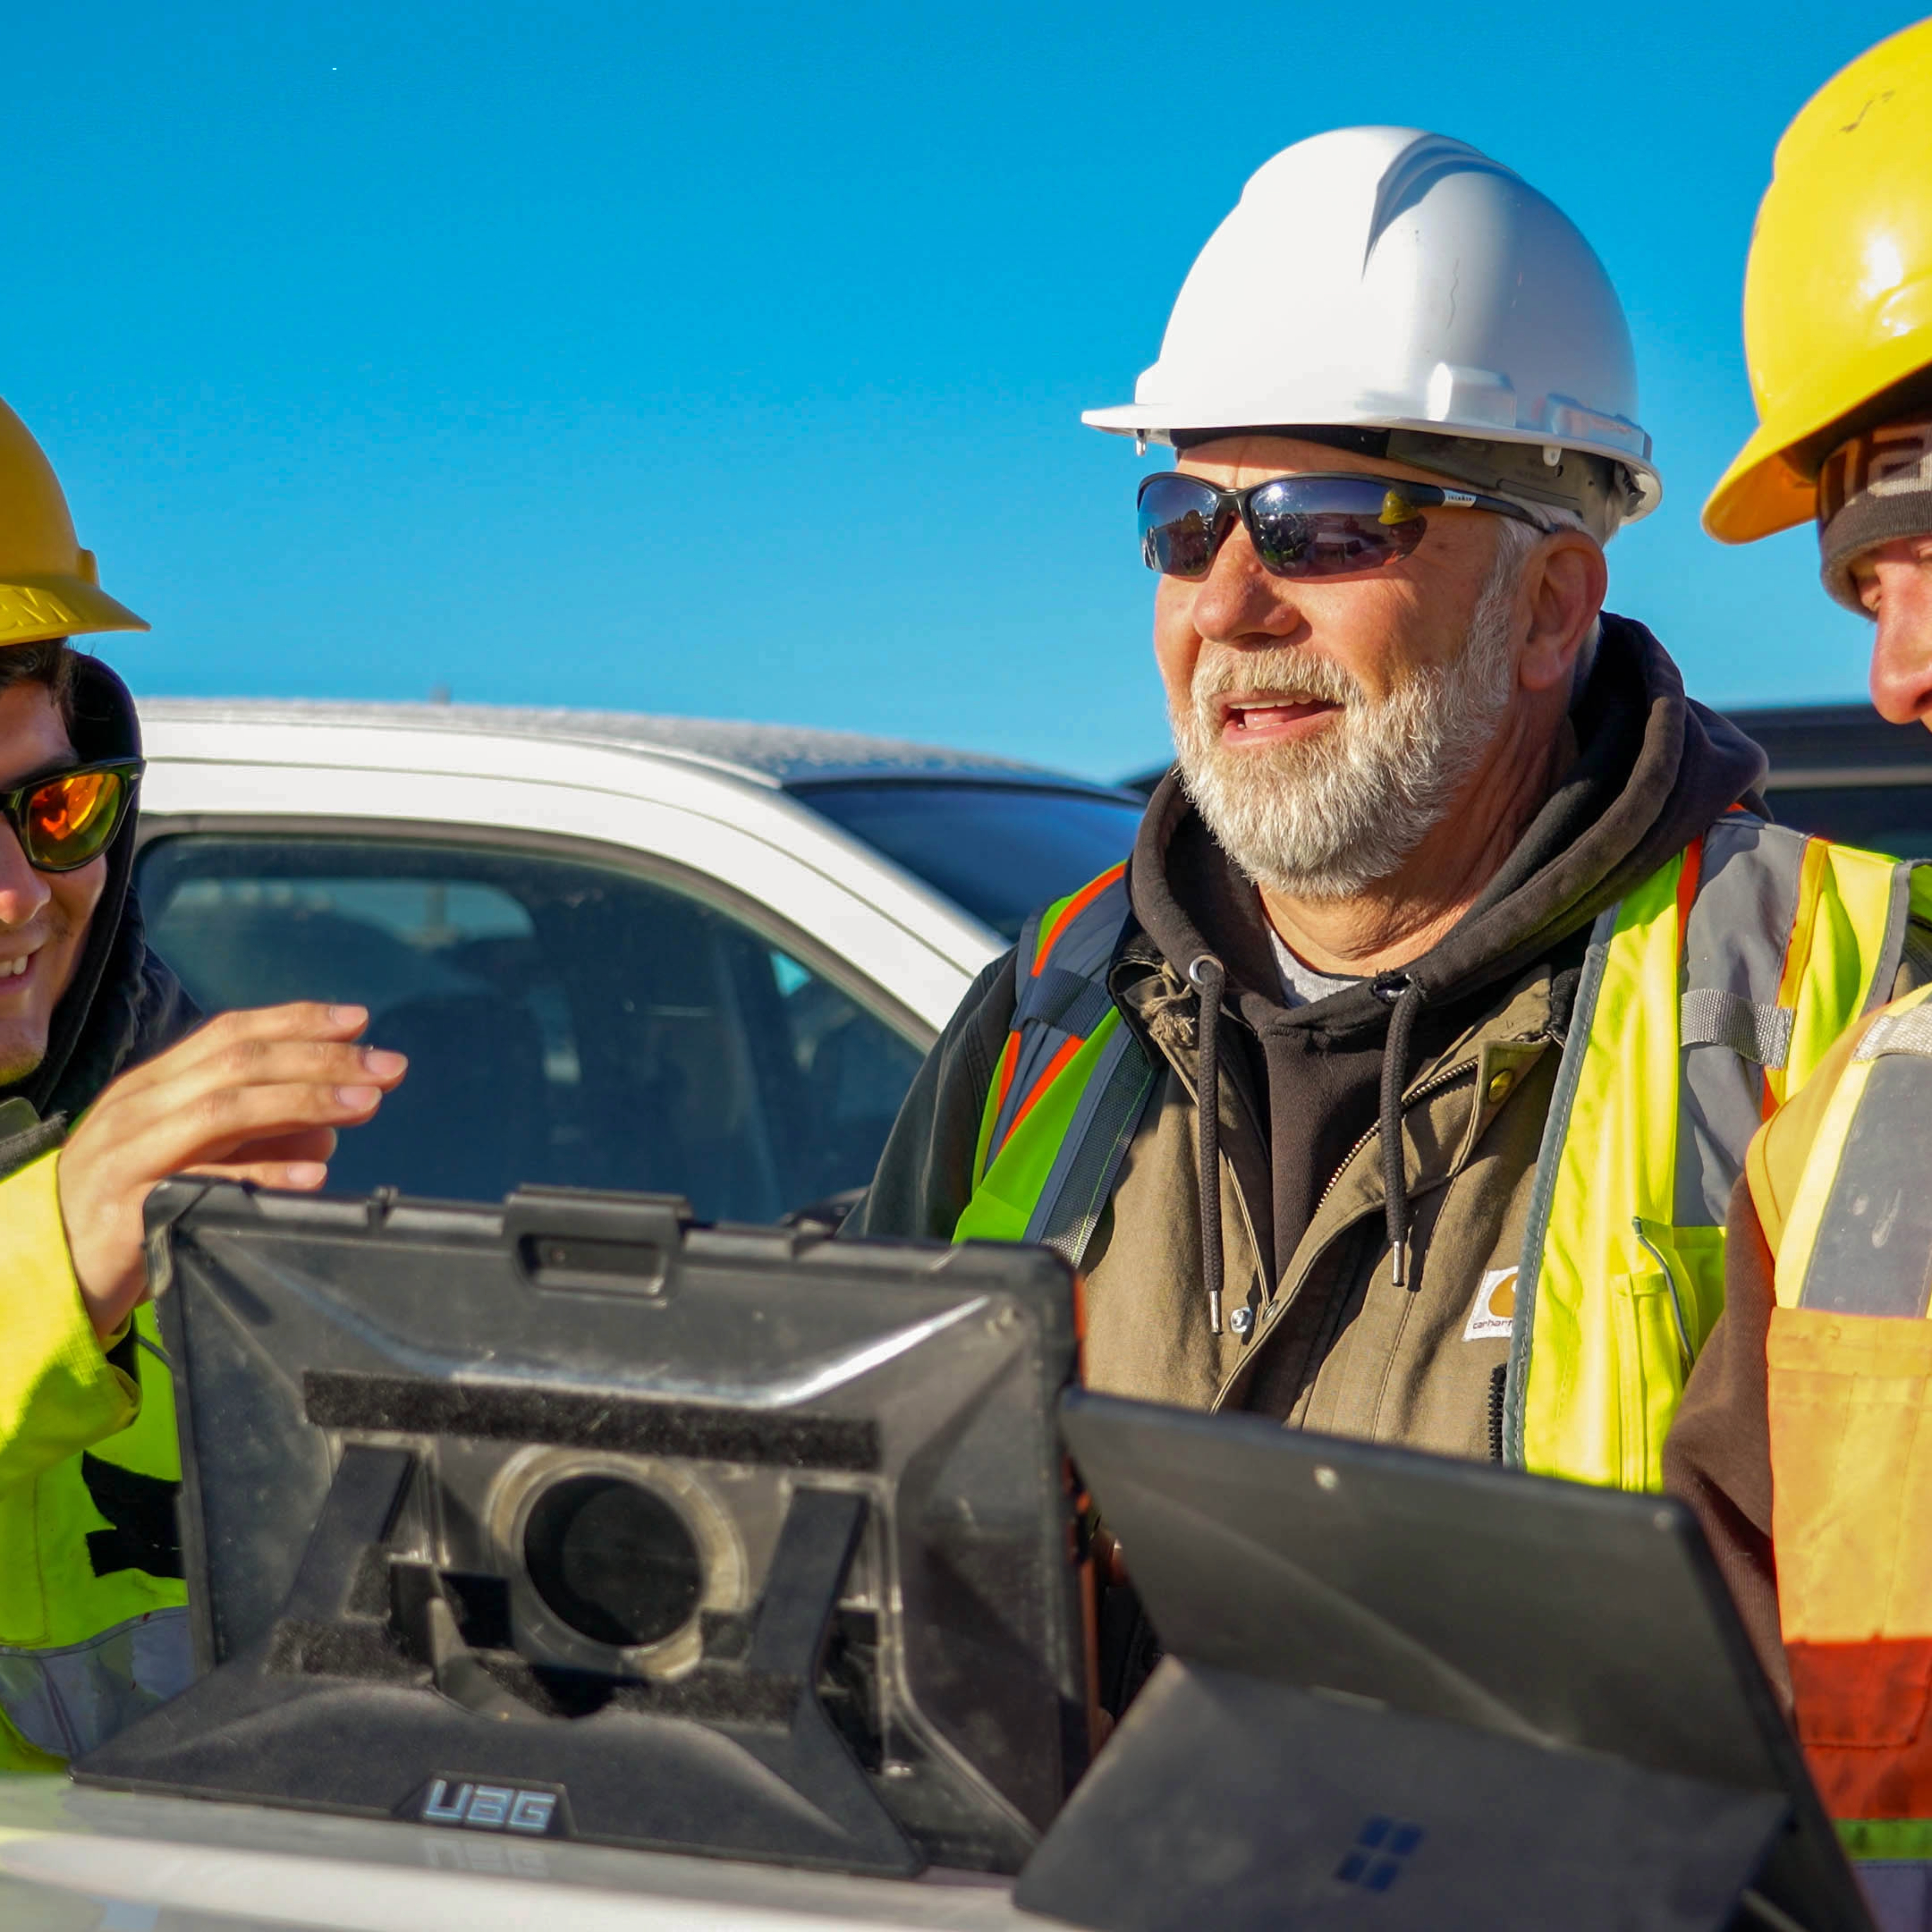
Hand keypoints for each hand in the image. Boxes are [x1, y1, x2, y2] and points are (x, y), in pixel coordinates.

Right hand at [57, 1003, 407, 1337]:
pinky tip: (312, 1177)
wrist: (51, 1272)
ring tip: (365, 1103)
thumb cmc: (134, 1208)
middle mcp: (139, 1106)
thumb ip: (258, 1140)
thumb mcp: (199, 1159)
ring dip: (304, 1101)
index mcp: (155, 1085)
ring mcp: (128, 1153)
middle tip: (388, 1067)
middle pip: (239, 1063)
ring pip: (223, 1108)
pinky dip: (261, 1175)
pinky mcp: (127, 1206)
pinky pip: (202, 1183)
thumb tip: (330, 1131)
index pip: (231, 1033)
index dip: (298, 1021)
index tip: (361, 1021)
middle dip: (321, 1058)